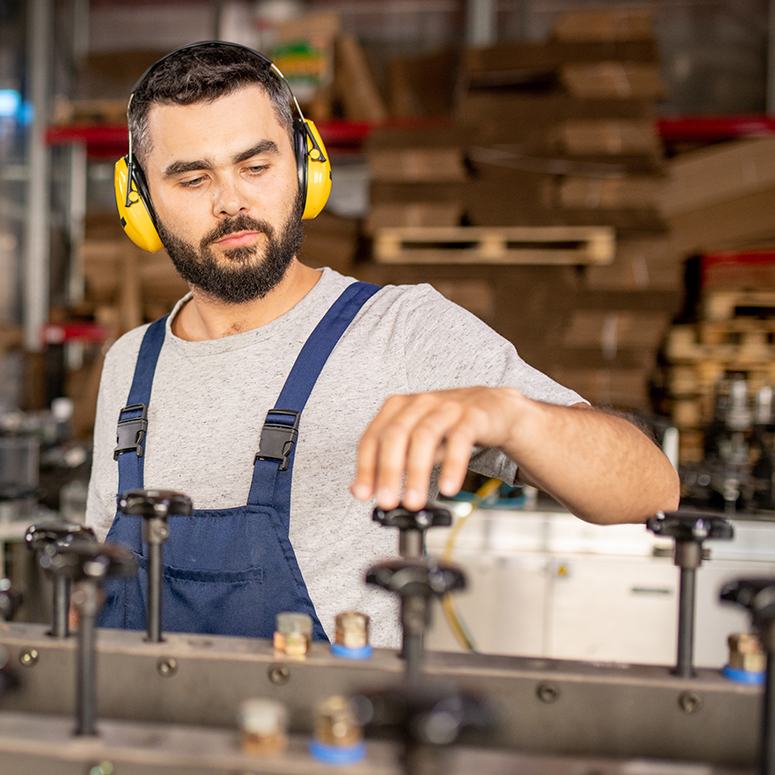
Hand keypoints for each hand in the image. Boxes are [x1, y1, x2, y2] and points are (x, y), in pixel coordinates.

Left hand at [350, 386, 521, 510]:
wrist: (493, 408)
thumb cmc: (449, 424)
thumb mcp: (415, 440)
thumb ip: (392, 462)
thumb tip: (362, 488)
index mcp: (398, 408)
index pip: (373, 437)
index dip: (365, 467)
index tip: (363, 494)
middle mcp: (419, 404)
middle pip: (395, 435)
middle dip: (388, 471)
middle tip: (387, 501)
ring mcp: (446, 407)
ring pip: (424, 436)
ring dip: (417, 472)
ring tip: (414, 501)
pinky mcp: (472, 416)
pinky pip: (459, 440)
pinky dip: (452, 466)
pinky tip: (447, 487)